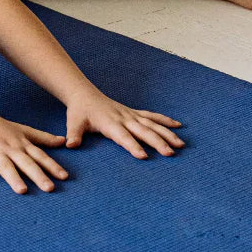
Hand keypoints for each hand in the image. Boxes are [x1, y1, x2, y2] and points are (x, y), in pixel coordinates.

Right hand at [0, 114, 67, 193]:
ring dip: (14, 178)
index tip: (65, 177)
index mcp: (21, 144)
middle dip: (38, 176)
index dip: (52, 166)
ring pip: (5, 166)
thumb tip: (63, 141)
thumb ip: (42, 137)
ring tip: (22, 191)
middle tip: (50, 188)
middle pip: (26, 163)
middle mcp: (10, 148)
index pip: (39, 156)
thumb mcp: (22, 130)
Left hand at [65, 92, 183, 158]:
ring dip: (167, 134)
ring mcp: (130, 115)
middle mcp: (123, 118)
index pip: (123, 137)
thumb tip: (70, 145)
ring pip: (152, 124)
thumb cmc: (79, 112)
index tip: (144, 156)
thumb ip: (73, 135)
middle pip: (143, 131)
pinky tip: (178, 126)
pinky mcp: (134, 113)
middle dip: (157, 142)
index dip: (133, 146)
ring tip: (181, 144)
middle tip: (170, 154)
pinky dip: (165, 120)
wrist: (84, 95)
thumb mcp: (73, 123)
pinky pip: (152, 116)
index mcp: (110, 123)